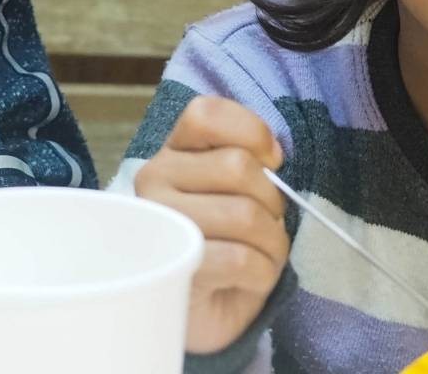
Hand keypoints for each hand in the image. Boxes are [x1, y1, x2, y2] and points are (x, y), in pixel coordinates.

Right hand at [133, 95, 288, 354]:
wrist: (199, 313)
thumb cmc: (223, 245)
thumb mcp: (235, 194)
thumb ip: (246, 163)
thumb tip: (272, 157)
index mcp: (173, 153)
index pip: (206, 114)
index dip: (251, 131)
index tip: (272, 161)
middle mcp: (155, 179)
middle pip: (237, 166)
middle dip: (272, 202)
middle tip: (266, 226)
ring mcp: (160, 223)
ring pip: (244, 214)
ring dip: (272, 242)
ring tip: (262, 257)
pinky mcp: (173, 266)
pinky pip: (240, 258)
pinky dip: (263, 273)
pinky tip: (249, 279)